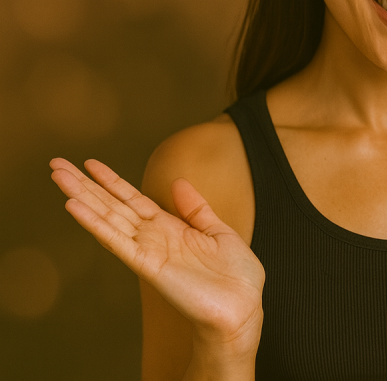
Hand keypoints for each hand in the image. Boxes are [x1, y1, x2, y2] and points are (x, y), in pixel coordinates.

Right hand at [49, 158, 264, 349]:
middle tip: (57, 164)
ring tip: (58, 177)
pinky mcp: (147, 265)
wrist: (242, 309)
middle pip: (112, 205)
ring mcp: (148, 251)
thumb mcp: (219, 232)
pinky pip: (116, 241)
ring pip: (107, 218)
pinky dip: (95, 224)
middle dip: (85, 185)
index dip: (111, 181)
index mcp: (170, 228)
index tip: (89, 164)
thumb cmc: (235, 277)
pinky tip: (75, 208)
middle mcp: (153, 238)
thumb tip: (178, 181)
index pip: (132, 199)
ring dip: (82, 197)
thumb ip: (196, 209)